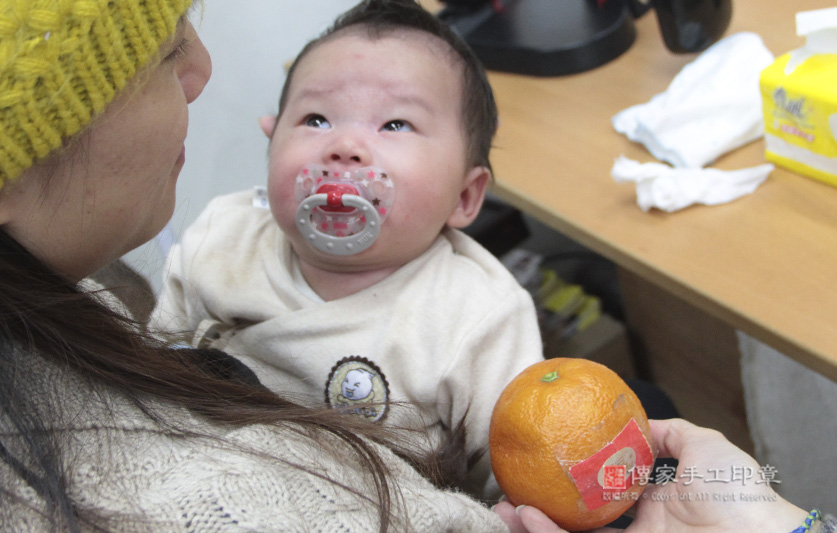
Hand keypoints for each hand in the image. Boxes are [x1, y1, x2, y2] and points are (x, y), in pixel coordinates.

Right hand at [494, 418, 808, 532]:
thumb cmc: (739, 493)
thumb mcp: (704, 447)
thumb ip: (672, 433)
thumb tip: (642, 420)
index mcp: (655, 505)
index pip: (603, 495)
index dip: (572, 483)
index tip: (545, 465)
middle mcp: (638, 530)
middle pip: (578, 521)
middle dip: (541, 510)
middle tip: (510, 494)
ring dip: (534, 526)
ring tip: (505, 509)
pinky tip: (528, 518)